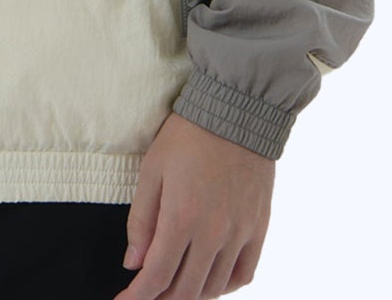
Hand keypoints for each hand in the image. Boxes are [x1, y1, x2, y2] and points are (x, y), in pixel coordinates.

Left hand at [115, 110, 273, 296]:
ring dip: (190, 295)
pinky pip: (244, 274)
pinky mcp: (258, 228)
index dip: (138, 297)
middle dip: (161, 299)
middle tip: (147, 294)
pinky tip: (210, 280)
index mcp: (182, 217)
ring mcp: (239, 233)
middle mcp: (213, 233)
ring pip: (213, 288)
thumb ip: (141, 220)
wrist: (237, 110)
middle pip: (185, 290)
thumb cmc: (189, 136)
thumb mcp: (152, 170)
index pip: (157, 276)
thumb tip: (133, 263)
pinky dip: (225, 287)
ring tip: (174, 289)